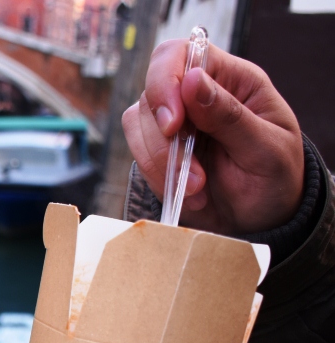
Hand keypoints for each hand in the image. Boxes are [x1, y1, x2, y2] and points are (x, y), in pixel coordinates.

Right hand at [121, 41, 303, 234]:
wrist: (262, 217)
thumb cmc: (276, 178)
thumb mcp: (266, 149)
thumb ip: (229, 115)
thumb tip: (191, 79)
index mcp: (232, 79)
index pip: (180, 54)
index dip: (164, 81)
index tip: (173, 124)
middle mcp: (196, 94)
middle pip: (151, 95)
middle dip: (164, 141)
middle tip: (192, 176)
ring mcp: (175, 122)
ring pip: (137, 125)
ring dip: (161, 163)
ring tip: (197, 189)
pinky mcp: (159, 149)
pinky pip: (138, 154)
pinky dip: (158, 177)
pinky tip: (190, 193)